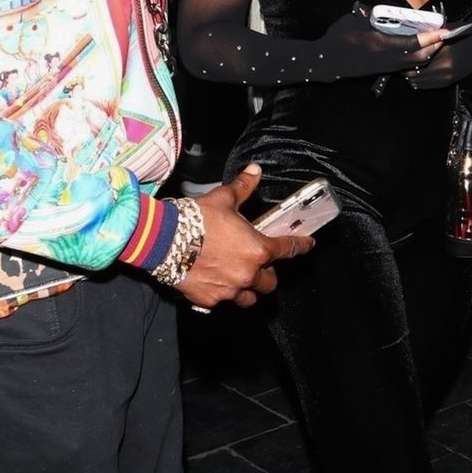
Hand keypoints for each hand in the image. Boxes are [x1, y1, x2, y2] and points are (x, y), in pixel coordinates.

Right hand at [177, 163, 313, 310]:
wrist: (163, 240)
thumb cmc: (195, 219)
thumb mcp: (223, 199)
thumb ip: (243, 187)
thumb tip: (254, 171)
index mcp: (258, 250)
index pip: (288, 249)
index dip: (301, 246)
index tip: (308, 245)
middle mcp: (247, 274)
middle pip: (269, 283)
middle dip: (267, 274)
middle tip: (258, 265)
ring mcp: (229, 290)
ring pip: (249, 298)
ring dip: (247, 290)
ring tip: (238, 279)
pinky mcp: (209, 300)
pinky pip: (222, 302)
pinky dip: (220, 294)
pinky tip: (213, 283)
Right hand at [321, 5, 446, 77]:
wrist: (327, 60)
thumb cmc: (339, 37)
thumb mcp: (354, 19)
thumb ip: (372, 13)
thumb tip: (386, 9)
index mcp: (380, 43)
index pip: (412, 43)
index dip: (431, 37)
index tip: (443, 30)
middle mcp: (386, 58)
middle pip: (420, 57)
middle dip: (434, 46)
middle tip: (443, 34)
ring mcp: (385, 66)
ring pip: (415, 64)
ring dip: (428, 53)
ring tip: (435, 41)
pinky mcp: (383, 70)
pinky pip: (407, 66)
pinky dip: (418, 58)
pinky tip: (420, 50)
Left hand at [402, 20, 471, 89]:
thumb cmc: (464, 35)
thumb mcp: (445, 33)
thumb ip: (429, 39)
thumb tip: (411, 42)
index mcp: (442, 54)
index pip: (415, 62)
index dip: (406, 60)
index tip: (402, 57)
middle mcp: (444, 68)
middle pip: (414, 74)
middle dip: (407, 70)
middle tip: (403, 64)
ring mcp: (447, 76)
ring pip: (419, 82)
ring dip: (413, 77)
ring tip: (410, 69)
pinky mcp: (449, 81)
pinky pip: (428, 85)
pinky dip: (421, 81)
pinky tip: (420, 75)